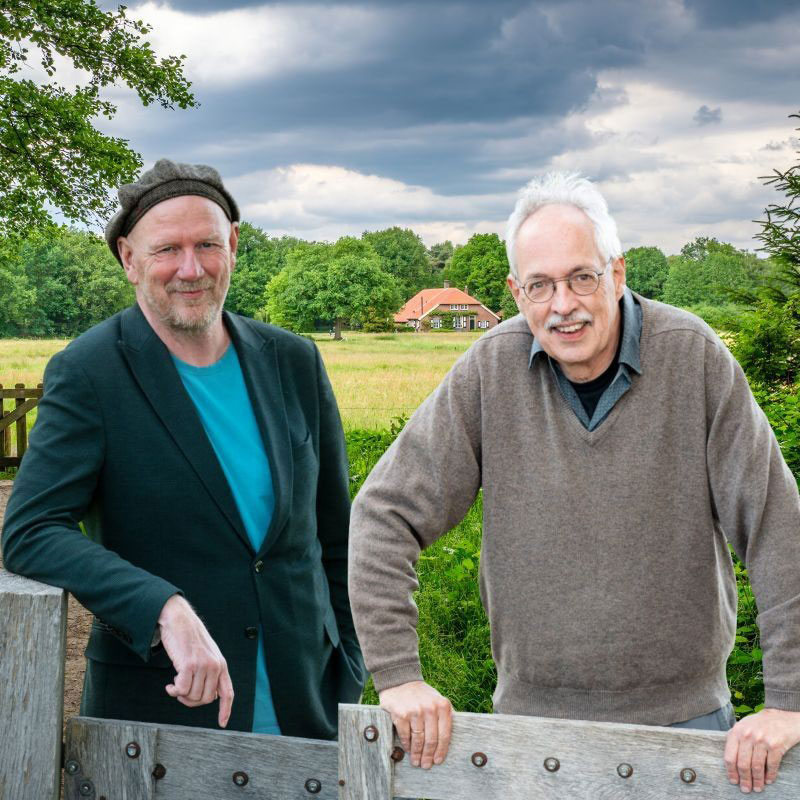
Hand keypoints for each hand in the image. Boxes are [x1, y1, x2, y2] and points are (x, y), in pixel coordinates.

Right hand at [157, 595, 233, 727]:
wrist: (180, 620)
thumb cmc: (191, 639)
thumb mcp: (207, 655)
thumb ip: (211, 673)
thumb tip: (209, 696)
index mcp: (221, 665)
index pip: (227, 692)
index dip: (226, 709)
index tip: (222, 723)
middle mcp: (215, 666)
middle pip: (205, 700)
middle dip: (191, 701)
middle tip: (181, 691)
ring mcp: (203, 666)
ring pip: (192, 696)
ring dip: (181, 694)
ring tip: (176, 682)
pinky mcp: (189, 665)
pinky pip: (181, 690)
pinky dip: (174, 691)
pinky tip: (170, 685)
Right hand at [378, 680, 452, 768]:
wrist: (400, 681)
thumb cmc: (421, 695)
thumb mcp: (437, 701)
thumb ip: (444, 717)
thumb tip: (448, 741)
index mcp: (443, 706)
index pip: (445, 735)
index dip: (441, 751)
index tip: (438, 761)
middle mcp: (430, 708)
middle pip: (431, 740)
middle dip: (428, 756)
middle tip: (426, 765)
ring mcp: (415, 711)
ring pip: (418, 740)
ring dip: (416, 754)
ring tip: (416, 761)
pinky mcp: (401, 714)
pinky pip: (405, 736)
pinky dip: (407, 745)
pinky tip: (408, 749)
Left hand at [724, 708, 799, 792]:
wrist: (782, 716)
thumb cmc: (761, 723)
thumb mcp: (744, 726)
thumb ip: (735, 738)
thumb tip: (729, 758)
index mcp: (737, 731)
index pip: (729, 756)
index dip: (731, 771)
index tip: (733, 781)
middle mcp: (747, 735)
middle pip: (742, 764)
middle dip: (744, 779)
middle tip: (745, 789)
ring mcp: (762, 740)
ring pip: (756, 767)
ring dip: (757, 780)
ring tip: (757, 788)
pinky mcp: (775, 745)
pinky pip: (771, 765)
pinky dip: (770, 775)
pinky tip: (768, 781)